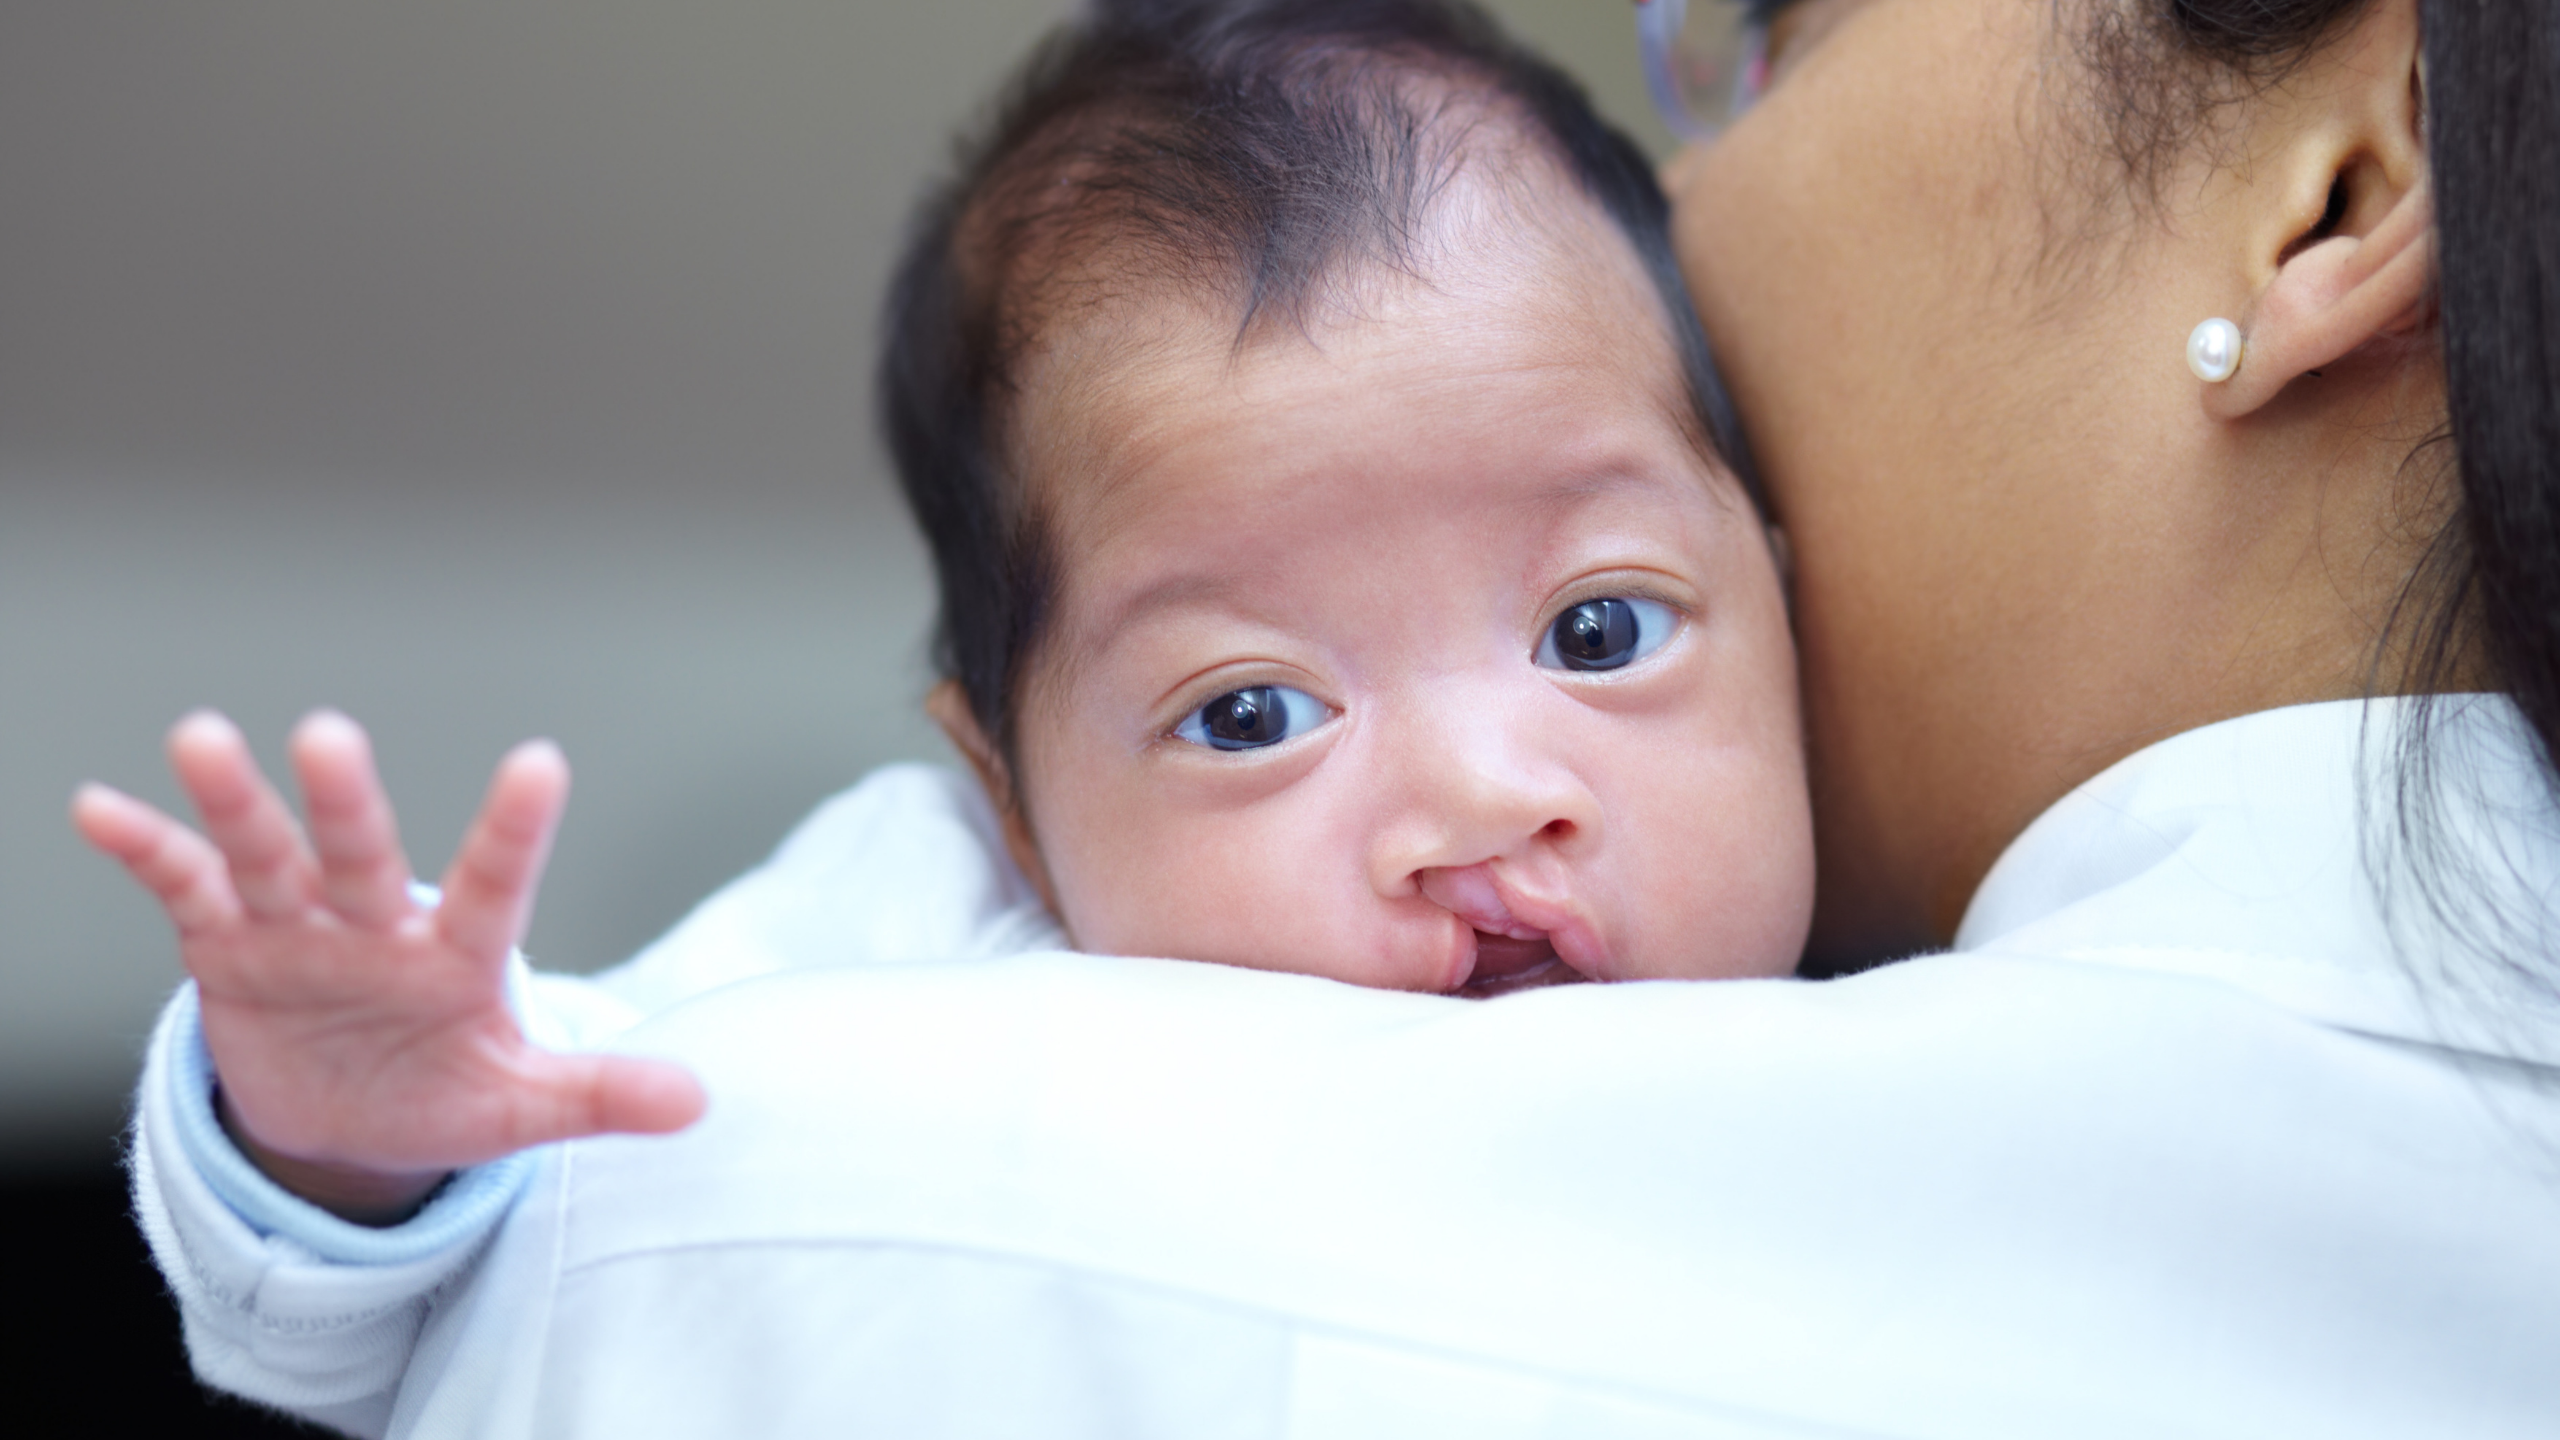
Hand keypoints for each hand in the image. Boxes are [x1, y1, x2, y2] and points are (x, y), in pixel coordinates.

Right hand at [74, 710, 705, 1222]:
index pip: (495, 885)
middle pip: (362, 854)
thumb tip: (699, 1102)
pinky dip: (145, 850)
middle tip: (330, 734)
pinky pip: (185, 889)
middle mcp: (376, 923)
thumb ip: (598, 1094)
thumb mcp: (520, 1106)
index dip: (513, 830)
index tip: (540, 762)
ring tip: (201, 735)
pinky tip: (100, 808)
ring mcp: (298, 927)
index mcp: (457, 954)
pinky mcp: (227, 946)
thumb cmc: (444, 1091)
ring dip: (235, 802)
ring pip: (267, 854)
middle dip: (344, 802)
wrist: (350, 1121)